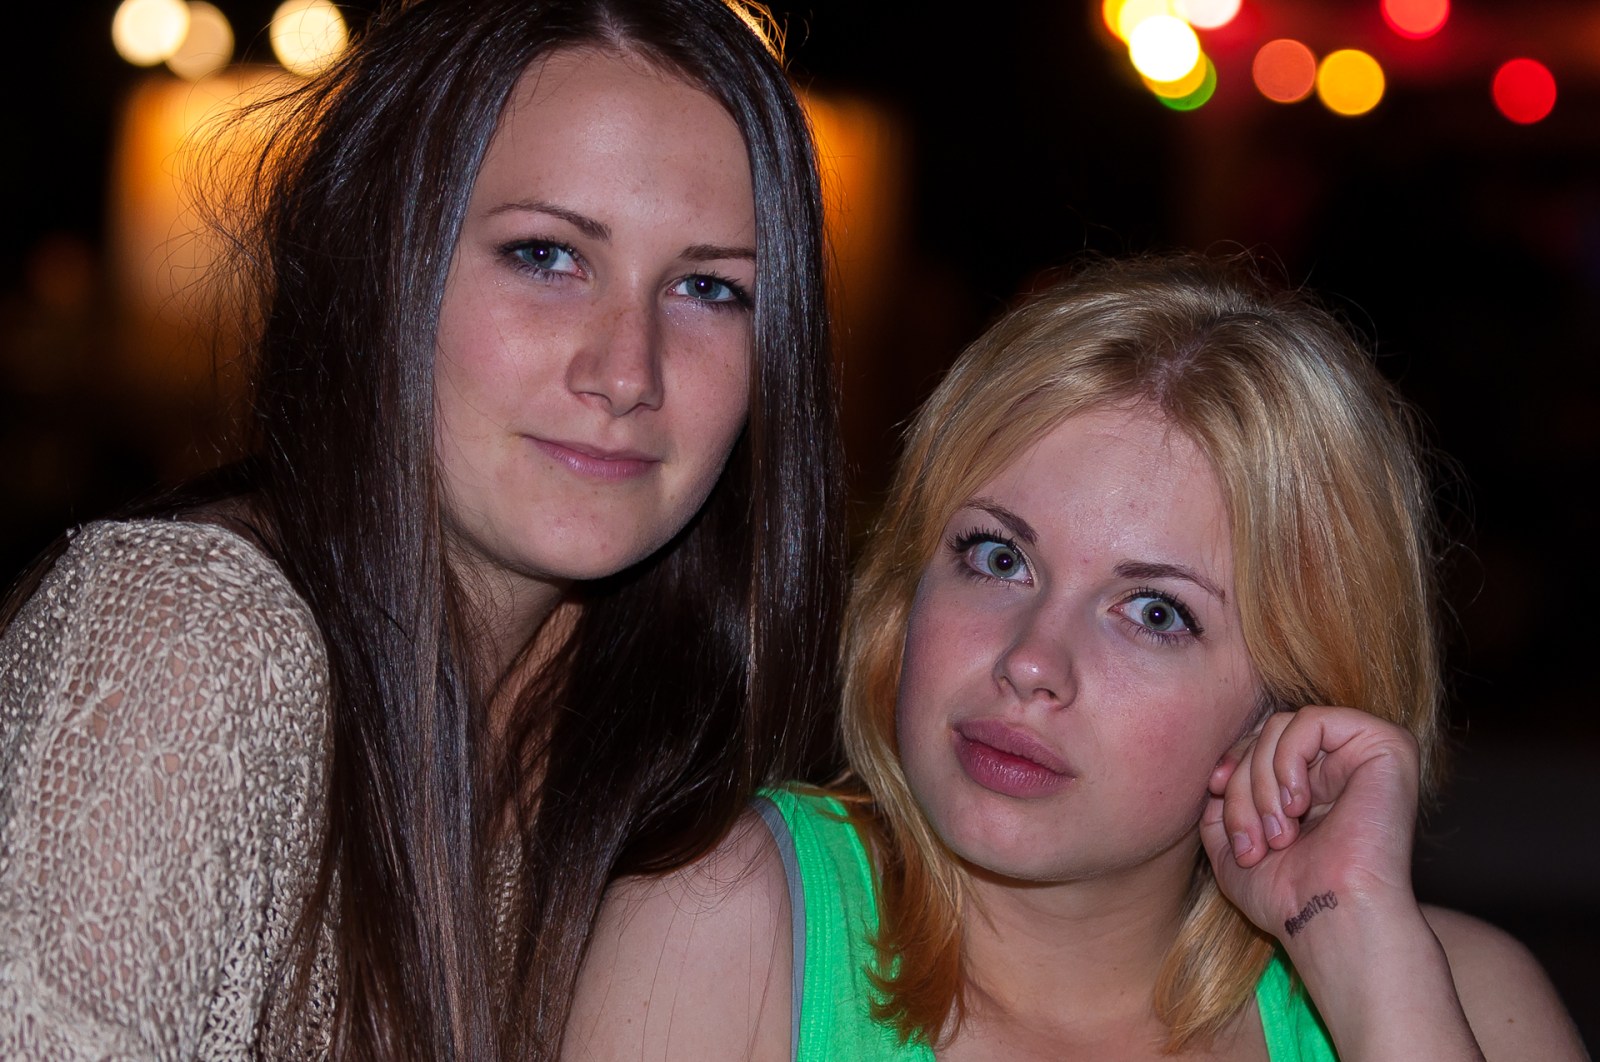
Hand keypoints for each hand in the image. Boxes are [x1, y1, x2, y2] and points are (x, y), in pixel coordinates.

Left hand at [1199, 706, 1421, 942]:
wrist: (1330, 920)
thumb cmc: (1287, 896)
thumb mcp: (1234, 848)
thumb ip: (1223, 807)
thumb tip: (1219, 773)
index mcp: (1315, 783)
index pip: (1259, 745)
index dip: (1231, 763)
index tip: (1214, 790)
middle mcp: (1343, 763)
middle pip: (1265, 737)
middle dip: (1243, 786)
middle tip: (1252, 842)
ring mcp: (1365, 752)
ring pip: (1282, 727)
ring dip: (1261, 782)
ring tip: (1278, 835)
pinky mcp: (1387, 744)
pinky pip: (1311, 720)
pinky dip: (1288, 759)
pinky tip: (1299, 806)